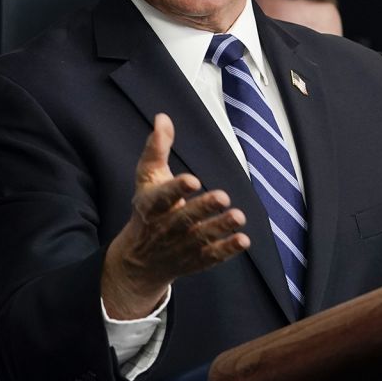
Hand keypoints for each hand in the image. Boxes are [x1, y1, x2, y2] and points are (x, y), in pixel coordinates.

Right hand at [102, 113, 249, 318]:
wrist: (138, 262)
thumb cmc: (148, 211)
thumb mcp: (147, 178)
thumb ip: (157, 149)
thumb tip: (163, 118)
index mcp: (150, 206)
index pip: (161, 198)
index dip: (176, 189)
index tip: (192, 180)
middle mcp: (164, 228)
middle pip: (184, 218)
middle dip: (203, 208)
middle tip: (222, 196)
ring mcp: (180, 246)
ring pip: (201, 238)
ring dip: (220, 227)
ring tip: (238, 216)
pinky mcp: (194, 260)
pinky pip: (211, 257)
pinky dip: (226, 250)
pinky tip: (243, 240)